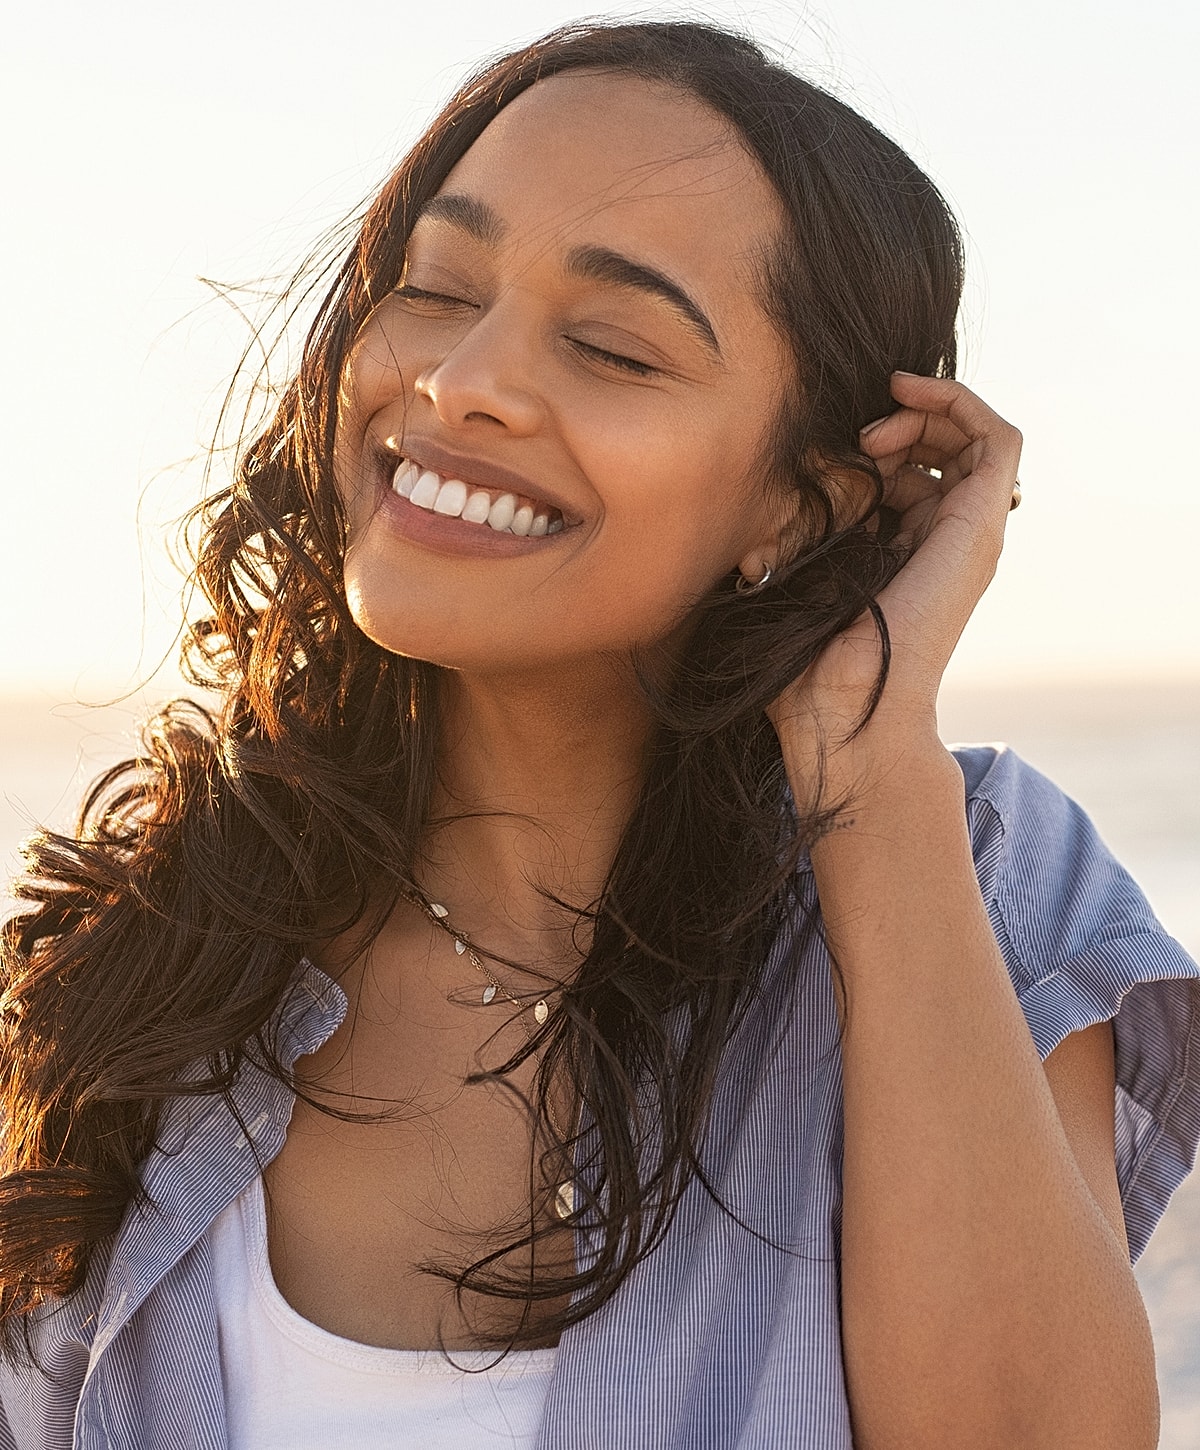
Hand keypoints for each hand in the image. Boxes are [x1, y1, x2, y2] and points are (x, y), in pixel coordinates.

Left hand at [768, 371, 1022, 798]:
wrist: (843, 706)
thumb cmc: (806, 660)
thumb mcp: (791, 576)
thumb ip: (791, 541)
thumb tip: (757, 530)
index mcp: (906, 553)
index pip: (910, 473)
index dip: (872, 446)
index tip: (831, 454)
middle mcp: (945, 540)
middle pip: (944, 450)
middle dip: (900, 425)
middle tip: (858, 441)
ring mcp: (969, 533)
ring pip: (974, 438)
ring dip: (925, 413)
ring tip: (876, 431)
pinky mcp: (982, 525)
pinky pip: (1000, 439)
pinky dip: (959, 402)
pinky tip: (908, 396)